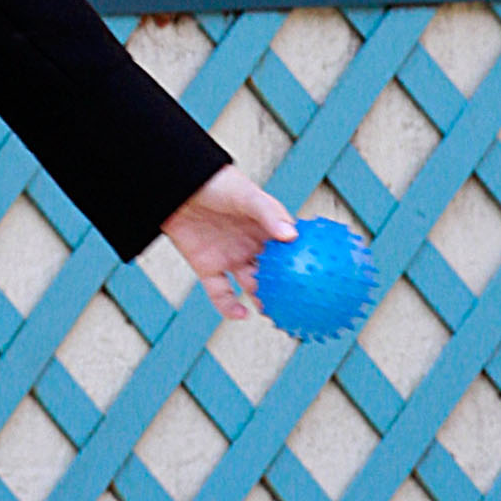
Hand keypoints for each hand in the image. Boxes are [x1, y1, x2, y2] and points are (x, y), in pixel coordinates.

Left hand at [161, 163, 297, 321]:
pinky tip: (243, 315)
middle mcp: (251, 245)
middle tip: (306, 307)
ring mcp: (230, 257)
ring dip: (263, 302)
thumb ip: (268, 214)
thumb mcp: (244, 195)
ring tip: (277, 316)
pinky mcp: (207, 268)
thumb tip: (292, 237)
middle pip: (275, 272)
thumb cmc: (215, 183)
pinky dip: (229, 307)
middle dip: (289, 289)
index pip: (292, 247)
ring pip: (252, 286)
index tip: (325, 278)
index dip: (307, 261)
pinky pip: (221, 293)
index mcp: (265, 227)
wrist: (175, 186)